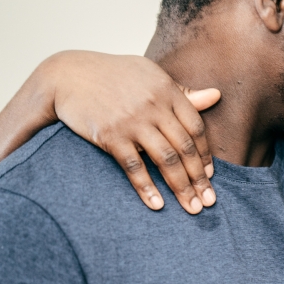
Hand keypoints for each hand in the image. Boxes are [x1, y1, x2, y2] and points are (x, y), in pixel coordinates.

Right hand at [47, 51, 220, 213]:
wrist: (67, 75)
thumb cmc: (114, 75)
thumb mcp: (151, 75)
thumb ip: (183, 92)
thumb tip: (217, 96)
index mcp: (167, 91)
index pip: (196, 127)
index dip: (205, 154)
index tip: (210, 176)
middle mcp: (154, 105)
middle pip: (185, 148)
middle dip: (199, 179)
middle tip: (209, 201)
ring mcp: (133, 121)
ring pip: (166, 160)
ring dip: (181, 187)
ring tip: (192, 208)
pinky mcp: (111, 134)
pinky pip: (134, 166)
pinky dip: (147, 188)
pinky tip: (158, 204)